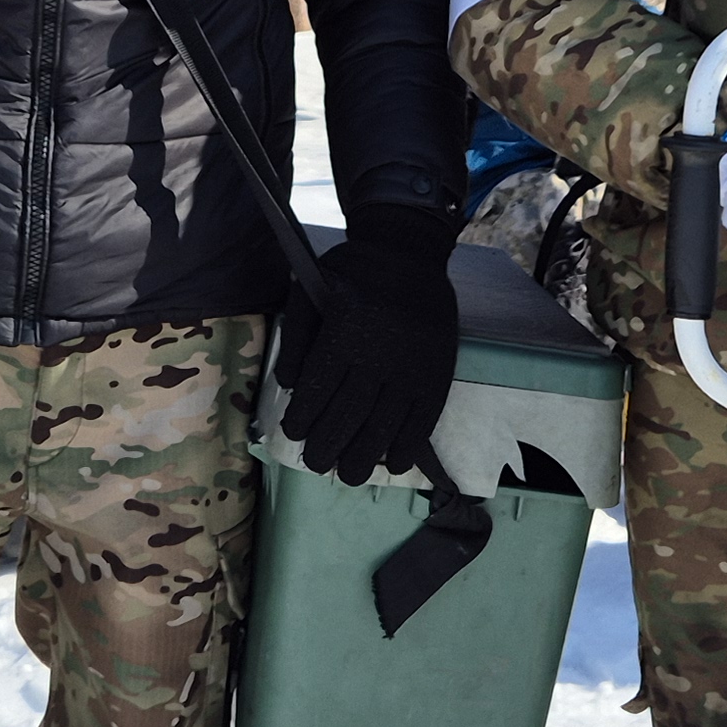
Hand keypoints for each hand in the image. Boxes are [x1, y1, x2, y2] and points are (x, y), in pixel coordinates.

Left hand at [278, 231, 460, 484]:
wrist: (410, 253)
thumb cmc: (352, 273)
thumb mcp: (309, 291)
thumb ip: (295, 338)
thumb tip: (289, 386)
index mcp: (344, 331)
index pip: (318, 390)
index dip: (303, 419)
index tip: (295, 431)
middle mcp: (380, 354)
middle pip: (348, 416)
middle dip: (328, 447)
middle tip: (317, 461)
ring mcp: (412, 368)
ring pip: (384, 427)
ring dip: (363, 457)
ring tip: (349, 472)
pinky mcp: (437, 375)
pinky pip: (422, 422)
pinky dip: (406, 448)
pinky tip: (391, 462)